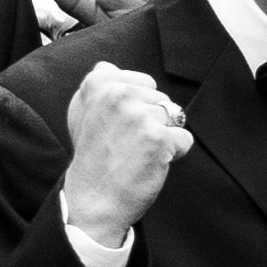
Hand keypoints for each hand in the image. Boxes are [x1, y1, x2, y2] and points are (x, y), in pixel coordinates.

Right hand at [56, 59, 190, 237]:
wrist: (93, 199)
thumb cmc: (92, 158)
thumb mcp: (81, 112)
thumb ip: (99, 86)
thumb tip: (107, 67)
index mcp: (99, 82)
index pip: (145, 82)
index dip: (140, 106)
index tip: (117, 127)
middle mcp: (118, 94)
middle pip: (161, 100)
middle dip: (152, 122)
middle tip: (126, 144)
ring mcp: (138, 116)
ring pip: (174, 118)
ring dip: (163, 138)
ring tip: (136, 154)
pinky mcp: (158, 138)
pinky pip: (184, 139)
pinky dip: (174, 154)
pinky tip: (150, 163)